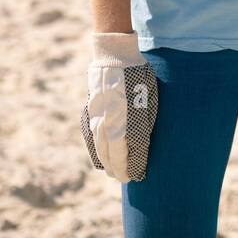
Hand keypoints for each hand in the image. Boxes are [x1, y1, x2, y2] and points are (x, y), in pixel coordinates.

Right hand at [80, 31, 158, 181]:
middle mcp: (109, 125)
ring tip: (113, 173)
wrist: (114, 58)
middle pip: (113, 157)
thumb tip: (140, 145)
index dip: (135, 167)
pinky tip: (99, 157)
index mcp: (128, 123)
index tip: (139, 176)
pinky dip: (95, 151)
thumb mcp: (150, 101)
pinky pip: (90, 139)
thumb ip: (143, 125)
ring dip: (106, 164)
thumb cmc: (139, 79)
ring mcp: (96, 120)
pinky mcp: (88, 114)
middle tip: (126, 179)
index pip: (131, 155)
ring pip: (99, 150)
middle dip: (120, 170)